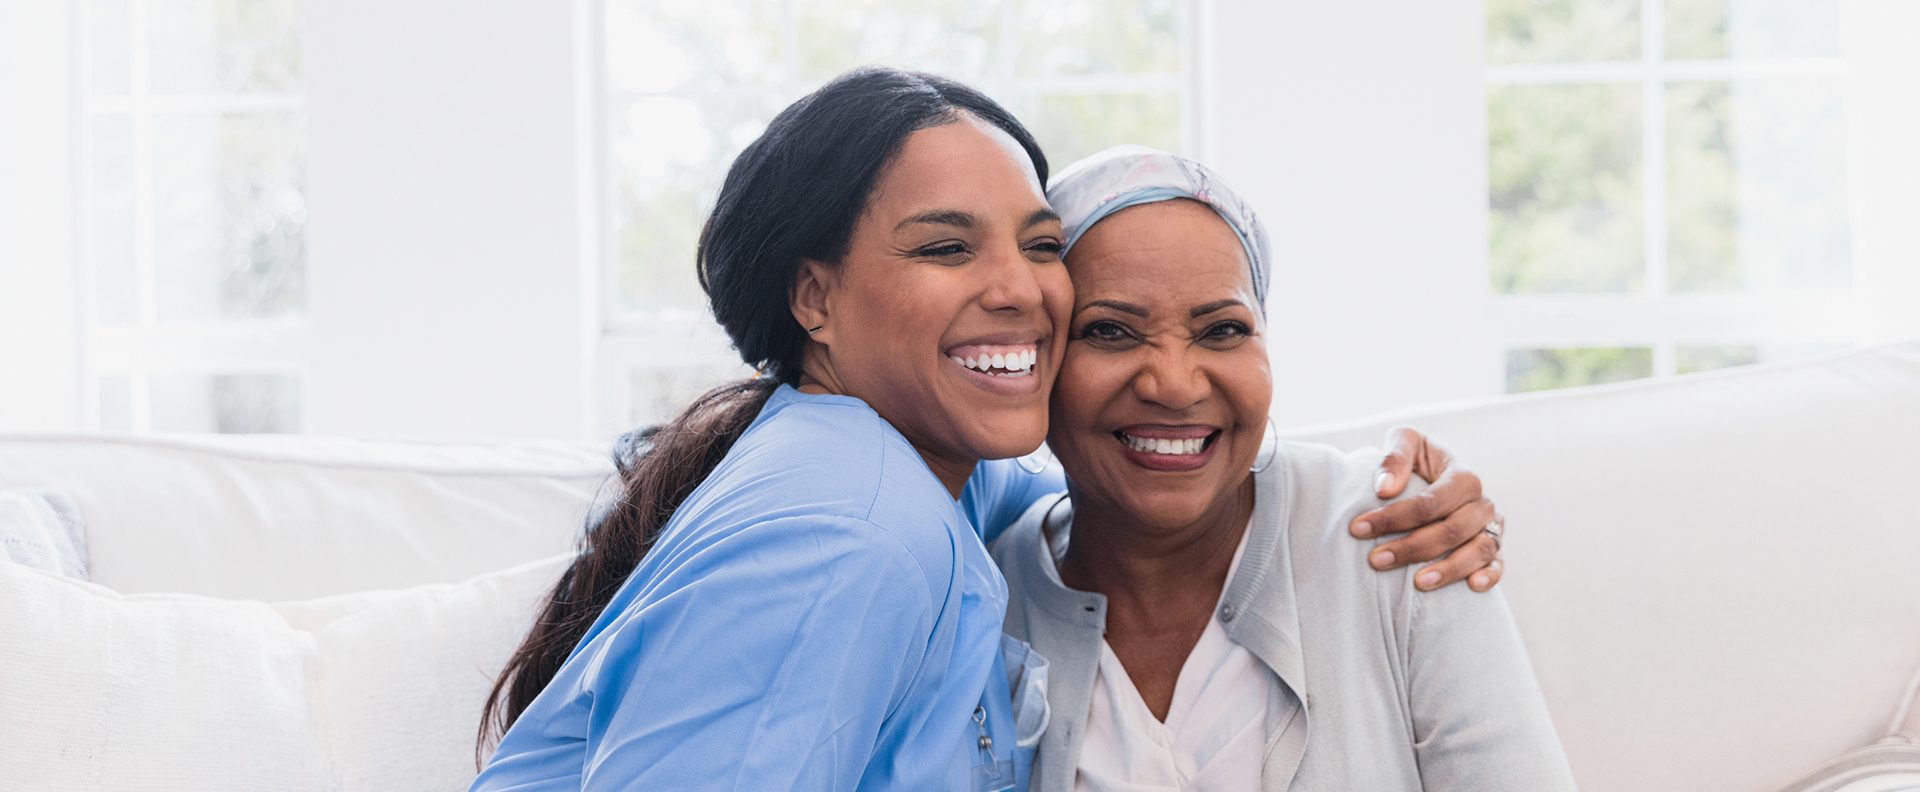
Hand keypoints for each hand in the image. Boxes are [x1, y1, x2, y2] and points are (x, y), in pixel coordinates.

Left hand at [1347, 426, 1504, 592]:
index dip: (1394, 517)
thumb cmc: (1418, 458)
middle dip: (1412, 547)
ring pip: (1479, 550)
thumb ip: (1395, 458)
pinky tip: (1471, 587)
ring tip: (1418, 583)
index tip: (1358, 529)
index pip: (1430, 502)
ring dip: (1449, 569)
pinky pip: (1498, 564)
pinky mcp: (1494, 546)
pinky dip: (1490, 575)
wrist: (1439, 472)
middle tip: (1376, 559)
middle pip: (1452, 530)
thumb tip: (1384, 488)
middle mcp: (1481, 502)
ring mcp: (1491, 526)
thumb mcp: (1406, 442)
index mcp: (1463, 475)